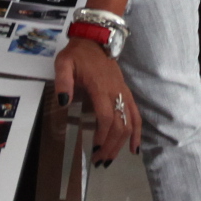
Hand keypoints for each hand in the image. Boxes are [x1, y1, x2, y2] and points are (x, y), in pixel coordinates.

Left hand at [55, 37, 141, 164]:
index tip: (94, 148)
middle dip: (111, 145)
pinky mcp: (126, 93)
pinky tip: (134, 148)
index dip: (102, 135)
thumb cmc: (77, 54)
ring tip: (112, 158)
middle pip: (119, 124)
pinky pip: (136, 114)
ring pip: (130, 122)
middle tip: (99, 160)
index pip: (106, 116)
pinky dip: (137, 132)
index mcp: (99, 87)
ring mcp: (123, 92)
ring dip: (122, 143)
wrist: (96, 39)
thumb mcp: (63, 63)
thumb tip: (63, 102)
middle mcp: (115, 92)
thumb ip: (63, 82)